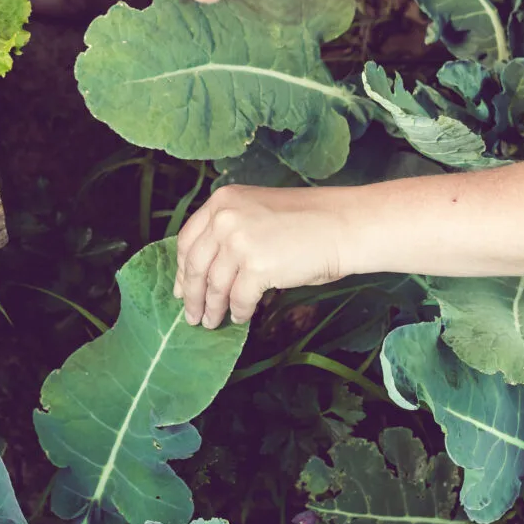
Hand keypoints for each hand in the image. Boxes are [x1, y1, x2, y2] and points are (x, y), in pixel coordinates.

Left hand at [173, 184, 351, 327]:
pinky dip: (238, 311)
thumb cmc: (308, 222)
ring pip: (214, 286)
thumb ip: (230, 233)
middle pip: (195, 265)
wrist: (342, 225)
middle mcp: (225, 218)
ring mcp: (239, 242)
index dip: (181, 268)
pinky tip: (241, 317)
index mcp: (222, 201)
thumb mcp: (257, 213)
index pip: (187, 239)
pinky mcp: (257, 266)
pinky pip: (239, 298)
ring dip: (213, 308)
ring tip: (213, 322)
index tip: (181, 288)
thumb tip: (208, 274)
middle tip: (191, 315)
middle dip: (191, 295)